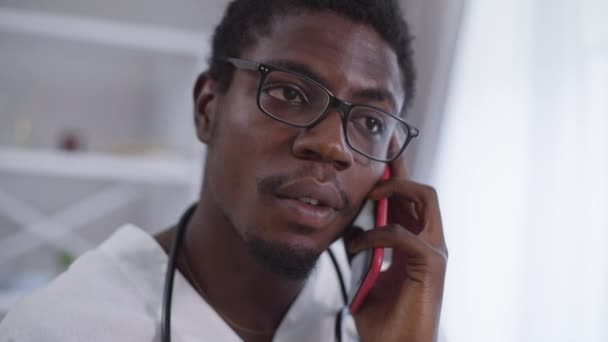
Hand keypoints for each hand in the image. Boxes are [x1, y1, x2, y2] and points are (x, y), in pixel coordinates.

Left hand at [346, 158, 447, 341]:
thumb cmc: (384, 319)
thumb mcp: (368, 274)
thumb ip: (365, 248)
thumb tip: (349, 225)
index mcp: (416, 243)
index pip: (411, 200)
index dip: (398, 174)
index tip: (383, 150)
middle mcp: (431, 242)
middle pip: (423, 191)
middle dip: (398, 171)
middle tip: (373, 163)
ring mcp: (435, 253)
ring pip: (425, 199)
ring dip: (393, 191)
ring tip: (369, 197)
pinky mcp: (431, 267)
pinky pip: (405, 235)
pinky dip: (377, 234)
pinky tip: (358, 244)